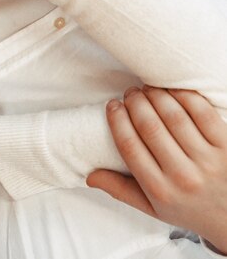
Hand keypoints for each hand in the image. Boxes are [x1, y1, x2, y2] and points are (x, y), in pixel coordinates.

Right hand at [87, 86, 226, 253]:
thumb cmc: (190, 209)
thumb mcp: (152, 208)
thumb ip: (120, 190)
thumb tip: (89, 176)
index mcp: (159, 189)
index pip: (129, 146)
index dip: (117, 120)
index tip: (112, 106)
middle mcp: (182, 176)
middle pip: (150, 127)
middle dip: (135, 103)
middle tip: (130, 93)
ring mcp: (208, 161)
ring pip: (175, 117)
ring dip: (157, 96)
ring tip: (148, 89)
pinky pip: (204, 114)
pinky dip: (185, 97)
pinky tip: (174, 91)